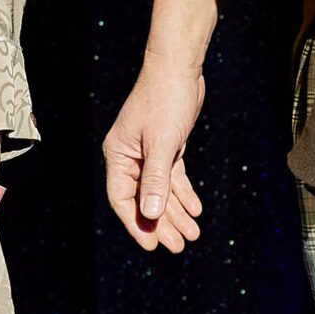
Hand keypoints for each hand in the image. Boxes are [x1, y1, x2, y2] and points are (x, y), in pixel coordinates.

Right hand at [101, 60, 204, 252]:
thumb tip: (149, 213)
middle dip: (162, 223)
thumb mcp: (162, 143)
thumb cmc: (165, 99)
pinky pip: (173, 177)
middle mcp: (130, 156)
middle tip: (179, 245)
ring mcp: (148, 152)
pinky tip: (195, 209)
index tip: (152, 246)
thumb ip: (156, 179)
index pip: (122, 199)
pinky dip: (183, 193)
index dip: (137, 224)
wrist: (178, 67)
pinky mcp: (166, 146)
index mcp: (119, 155)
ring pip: (160, 191)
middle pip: (144, 199)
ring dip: (176, 212)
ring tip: (192, 234)